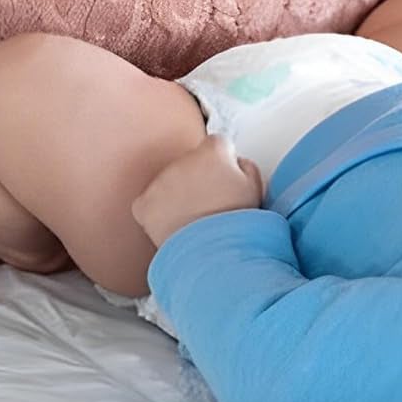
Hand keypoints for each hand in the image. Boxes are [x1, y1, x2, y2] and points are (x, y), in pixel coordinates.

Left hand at [131, 134, 262, 247]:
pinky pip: (147, 203)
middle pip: (190, 162)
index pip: (216, 145)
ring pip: (169, 182)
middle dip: (198, 178)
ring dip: (178, 195)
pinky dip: (156, 213)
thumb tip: (236, 162)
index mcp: (213, 152)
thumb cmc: (237, 226)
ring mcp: (160, 181)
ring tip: (196, 221)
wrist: (214, 257)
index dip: (222, 163)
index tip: (224, 178)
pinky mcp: (144, 204)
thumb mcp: (256, 190)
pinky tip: (175, 226)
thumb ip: (246, 166)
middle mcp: (183, 160)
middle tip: (212, 205)